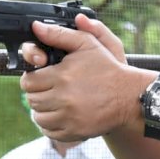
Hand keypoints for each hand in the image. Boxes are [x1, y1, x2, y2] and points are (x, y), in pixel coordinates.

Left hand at [20, 14, 146, 140]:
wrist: (130, 96)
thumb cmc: (109, 69)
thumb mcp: (87, 44)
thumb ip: (59, 34)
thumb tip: (36, 27)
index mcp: (62, 76)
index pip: (29, 81)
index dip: (32, 78)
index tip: (40, 77)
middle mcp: (64, 98)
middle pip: (32, 100)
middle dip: (37, 93)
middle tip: (47, 89)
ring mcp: (69, 117)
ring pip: (38, 117)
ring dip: (41, 110)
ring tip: (52, 103)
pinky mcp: (75, 131)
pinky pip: (49, 132)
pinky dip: (49, 125)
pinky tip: (58, 115)